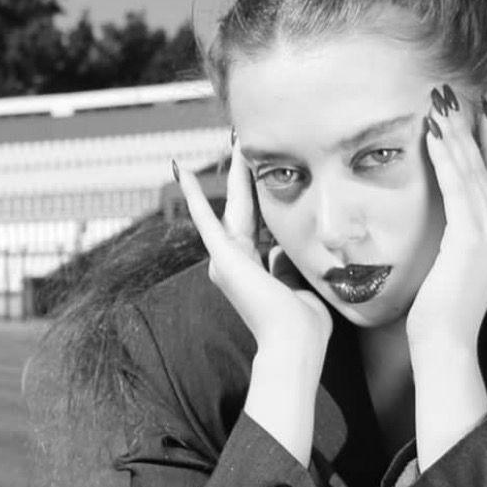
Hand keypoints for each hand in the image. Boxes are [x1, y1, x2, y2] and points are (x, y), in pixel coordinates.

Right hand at [172, 143, 331, 360]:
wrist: (294, 345)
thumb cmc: (304, 328)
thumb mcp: (301, 288)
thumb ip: (289, 267)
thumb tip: (285, 249)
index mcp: (253, 271)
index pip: (258, 225)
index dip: (261, 198)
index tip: (266, 173)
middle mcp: (234, 263)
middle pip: (242, 209)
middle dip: (245, 177)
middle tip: (245, 143)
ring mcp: (226, 260)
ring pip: (230, 206)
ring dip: (232, 173)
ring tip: (234, 140)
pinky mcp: (223, 257)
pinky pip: (204, 219)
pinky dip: (193, 195)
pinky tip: (182, 169)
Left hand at [405, 85, 486, 353]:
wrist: (445, 344)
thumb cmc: (440, 312)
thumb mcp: (455, 266)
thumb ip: (460, 237)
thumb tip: (449, 215)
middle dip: (480, 123)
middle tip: (473, 85)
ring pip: (475, 170)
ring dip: (457, 131)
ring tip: (443, 98)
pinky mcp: (475, 241)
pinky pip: (458, 187)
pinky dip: (446, 156)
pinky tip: (432, 131)